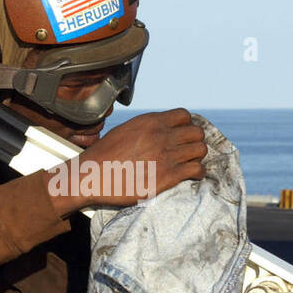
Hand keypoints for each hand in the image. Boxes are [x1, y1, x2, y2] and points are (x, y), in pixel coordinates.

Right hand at [47, 109, 207, 214]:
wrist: (92, 176)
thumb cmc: (104, 156)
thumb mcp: (124, 130)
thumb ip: (145, 128)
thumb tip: (157, 130)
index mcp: (151, 122)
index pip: (184, 116)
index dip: (186, 126)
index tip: (182, 136)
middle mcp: (161, 135)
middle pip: (196, 133)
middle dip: (194, 142)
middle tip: (188, 151)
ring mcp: (166, 155)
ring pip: (200, 150)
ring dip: (197, 157)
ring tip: (190, 164)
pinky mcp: (168, 176)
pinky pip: (196, 170)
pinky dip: (198, 173)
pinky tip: (191, 176)